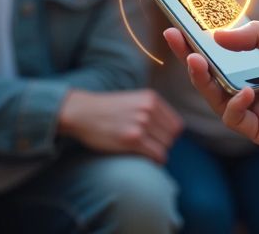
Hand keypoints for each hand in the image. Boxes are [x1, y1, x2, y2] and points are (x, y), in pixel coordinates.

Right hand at [58, 89, 182, 163]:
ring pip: (165, 146)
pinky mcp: (133, 139)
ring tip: (147, 153)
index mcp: (151, 98)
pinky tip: (148, 160)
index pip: (176, 124)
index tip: (160, 141)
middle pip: (172, 137)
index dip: (170, 136)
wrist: (82, 112)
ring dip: (159, 153)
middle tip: (152, 149)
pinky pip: (157, 154)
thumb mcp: (134, 100)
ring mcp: (141, 123)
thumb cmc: (107, 109)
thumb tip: (172, 130)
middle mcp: (149, 109)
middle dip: (164, 145)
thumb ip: (152, 110)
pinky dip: (155, 160)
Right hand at [164, 21, 258, 163]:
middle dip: (189, 55)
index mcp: (258, 64)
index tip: (182, 24)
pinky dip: (236, 104)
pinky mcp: (258, 130)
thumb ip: (256, 35)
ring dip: (202, 78)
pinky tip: (246, 93)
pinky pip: (234, 117)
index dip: (201, 39)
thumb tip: (218, 35)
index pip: (222, 51)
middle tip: (173, 38)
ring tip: (195, 61)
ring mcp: (253, 108)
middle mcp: (250, 85)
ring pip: (215, 95)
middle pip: (211, 73)